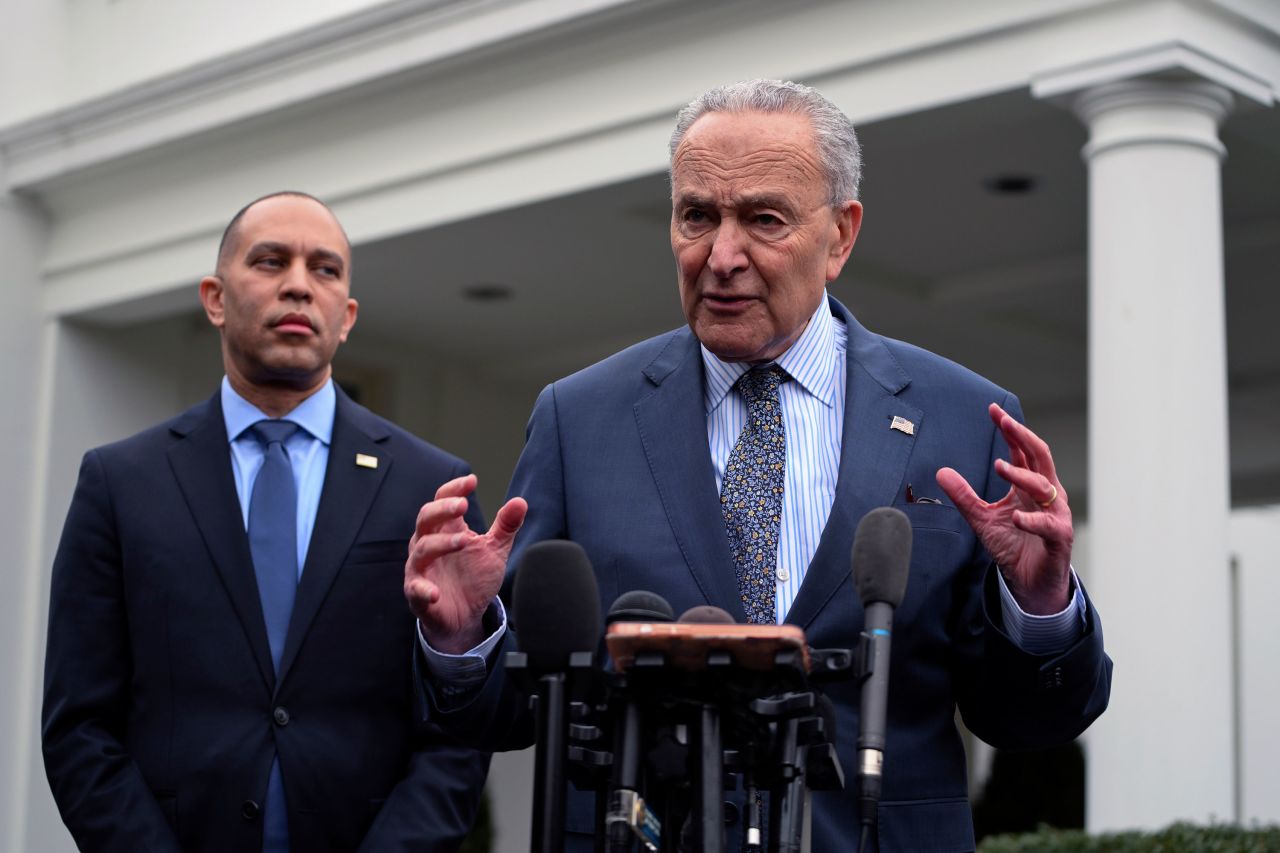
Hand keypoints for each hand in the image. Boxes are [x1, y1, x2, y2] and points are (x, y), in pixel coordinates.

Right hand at [404, 474, 526, 653]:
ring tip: (464, 541)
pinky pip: (416, 589)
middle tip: (462, 504)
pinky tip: (435, 592)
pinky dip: (424, 590)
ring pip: (422, 549)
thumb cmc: (474, 577)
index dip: (454, 489)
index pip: (442, 500)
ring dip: (442, 543)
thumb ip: (506, 526)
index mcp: (446, 529)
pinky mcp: (418, 594)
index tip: (472, 481)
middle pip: (425, 518)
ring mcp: (420, 569)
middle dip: (442, 509)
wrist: (465, 615)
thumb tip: (520, 501)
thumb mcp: (494, 549)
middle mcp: (428, 544)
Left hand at [936, 403, 1072, 614]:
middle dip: (1023, 437)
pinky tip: (1016, 517)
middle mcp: (1046, 495)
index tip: (994, 411)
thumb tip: (941, 472)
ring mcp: (1055, 515)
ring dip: (1022, 476)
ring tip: (999, 466)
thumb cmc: (1014, 546)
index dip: (1010, 431)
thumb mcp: (982, 518)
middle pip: (1040, 457)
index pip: (1022, 451)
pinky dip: (1033, 519)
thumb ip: (964, 496)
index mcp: (1029, 486)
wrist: (1030, 583)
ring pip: (1044, 487)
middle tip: (1005, 421)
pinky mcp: (1059, 538)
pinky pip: (1049, 525)